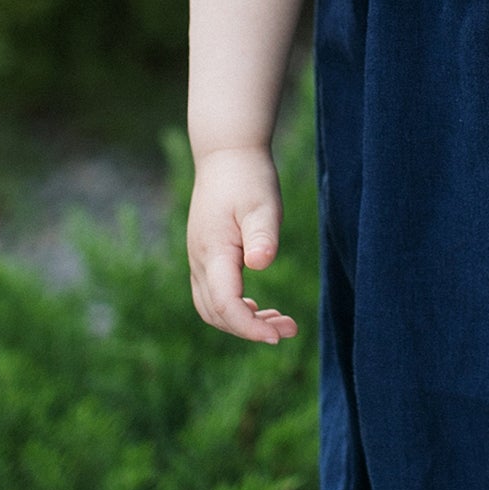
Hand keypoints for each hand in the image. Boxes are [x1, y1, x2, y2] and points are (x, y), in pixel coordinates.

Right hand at [187, 146, 295, 343]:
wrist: (226, 154)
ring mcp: (199, 259)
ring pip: (212, 307)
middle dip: (250, 330)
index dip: (249, 327)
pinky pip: (213, 295)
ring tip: (281, 324)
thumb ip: (262, 235)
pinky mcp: (206, 256)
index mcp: (213, 252)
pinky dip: (235, 309)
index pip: (226, 305)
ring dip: (243, 322)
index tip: (278, 335)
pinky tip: (260, 308)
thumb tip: (261, 264)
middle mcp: (200, 261)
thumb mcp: (263, 203)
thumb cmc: (248, 177)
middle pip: (216, 314)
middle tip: (289, 330)